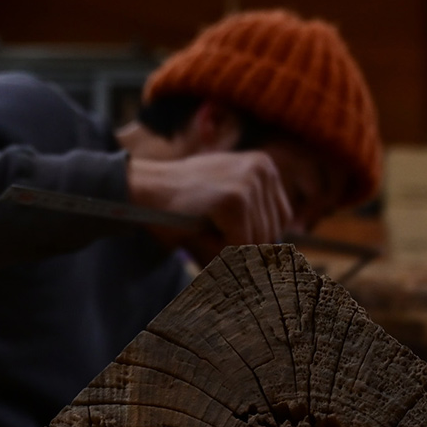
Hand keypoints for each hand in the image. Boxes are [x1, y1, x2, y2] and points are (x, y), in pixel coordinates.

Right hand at [127, 150, 294, 247]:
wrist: (145, 190)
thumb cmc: (185, 203)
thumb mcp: (228, 202)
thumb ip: (255, 221)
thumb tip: (276, 259)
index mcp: (264, 167)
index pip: (281, 220)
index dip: (254, 235)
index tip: (226, 230)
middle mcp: (262, 169)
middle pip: (271, 234)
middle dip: (241, 244)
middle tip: (209, 226)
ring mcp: (249, 183)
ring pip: (256, 243)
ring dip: (228, 246)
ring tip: (204, 225)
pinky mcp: (235, 200)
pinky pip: (240, 245)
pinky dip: (219, 249)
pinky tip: (201, 229)